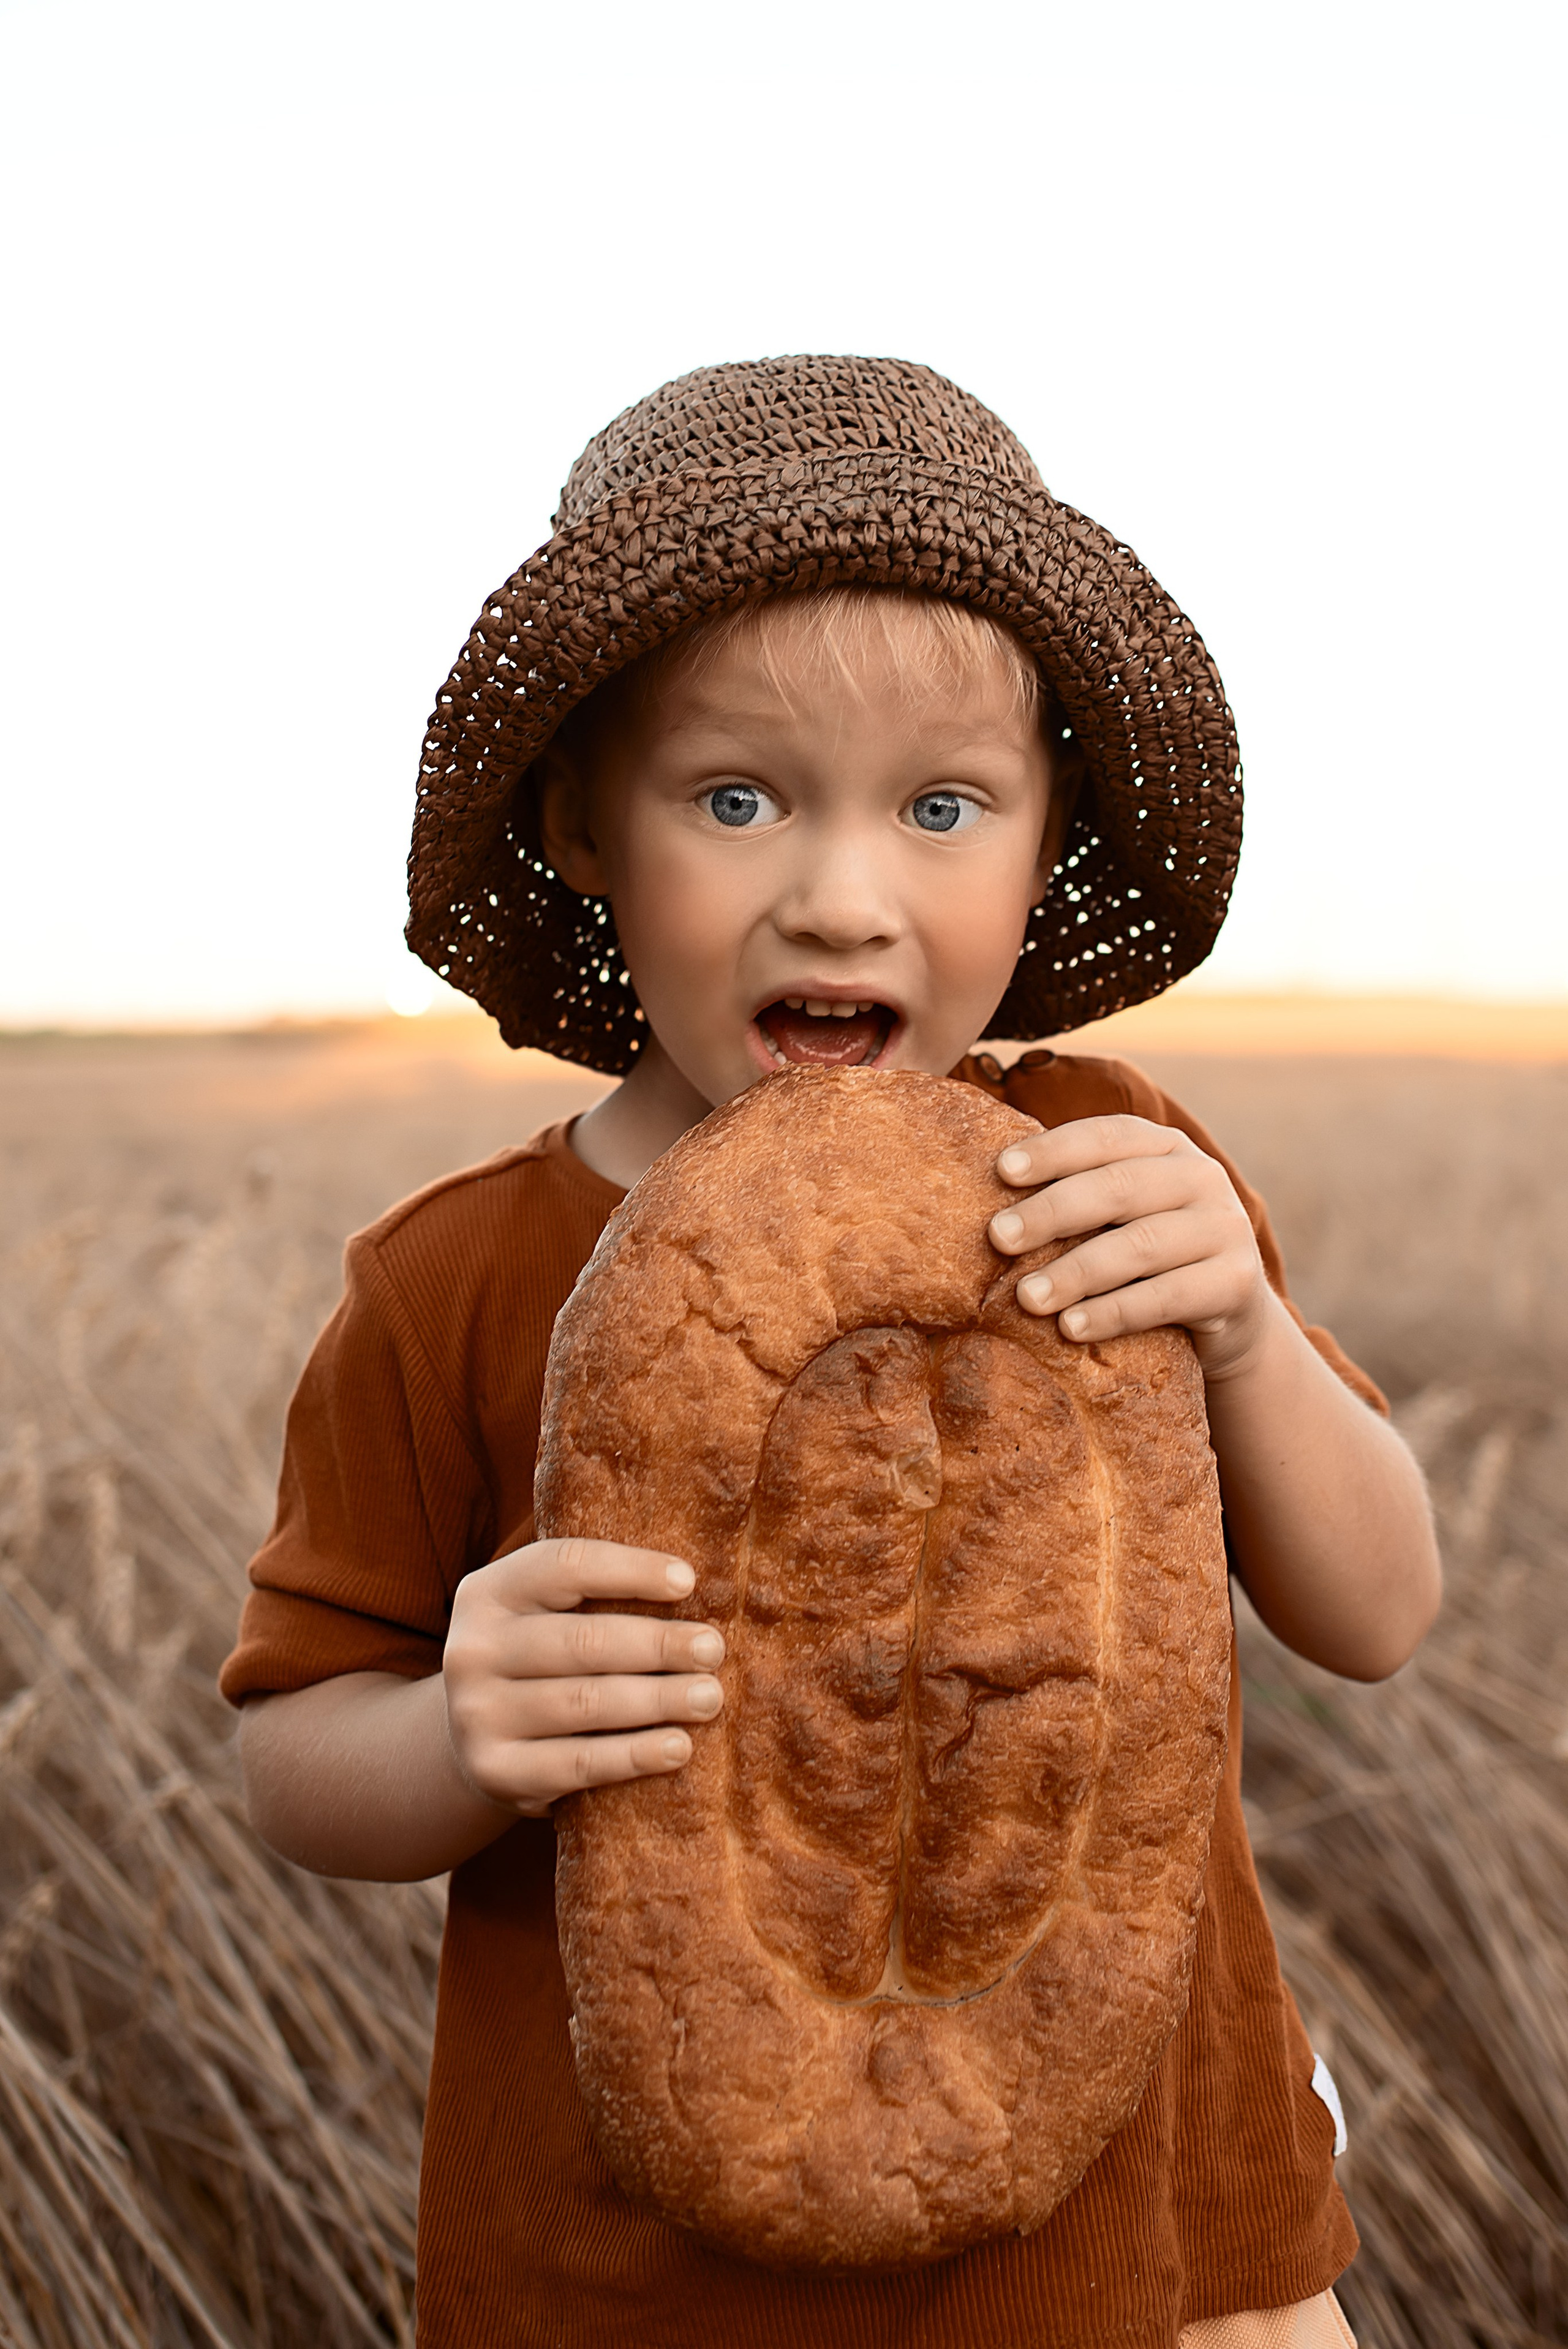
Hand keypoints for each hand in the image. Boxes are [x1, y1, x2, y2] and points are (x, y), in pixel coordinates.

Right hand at [442, 1539, 724, 1815]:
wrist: (475, 1742)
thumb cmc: (538, 1661)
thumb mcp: (543, 1614)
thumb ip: (594, 1592)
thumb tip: (693, 1583)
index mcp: (487, 1593)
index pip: (564, 1566)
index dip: (630, 1570)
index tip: (689, 1581)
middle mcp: (471, 1650)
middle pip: (582, 1641)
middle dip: (658, 1645)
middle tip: (713, 1649)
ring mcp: (478, 1715)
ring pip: (585, 1702)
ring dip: (659, 1699)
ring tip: (710, 1696)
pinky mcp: (496, 1772)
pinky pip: (579, 1763)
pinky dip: (635, 1754)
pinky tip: (679, 1747)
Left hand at [987, 1115, 1272, 1378]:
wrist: (1231, 1315)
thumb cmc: (1149, 1256)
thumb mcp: (1121, 1215)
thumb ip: (1077, 1196)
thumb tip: (981, 1195)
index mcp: (1166, 1148)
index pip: (1107, 1135)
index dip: (1055, 1149)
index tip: (1001, 1170)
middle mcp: (1202, 1177)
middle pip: (1118, 1188)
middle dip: (1052, 1212)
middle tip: (998, 1236)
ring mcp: (1226, 1228)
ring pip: (1140, 1245)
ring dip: (1076, 1272)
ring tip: (1027, 1297)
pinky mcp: (1237, 1282)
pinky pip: (1166, 1297)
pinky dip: (1115, 1312)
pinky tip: (1072, 1327)